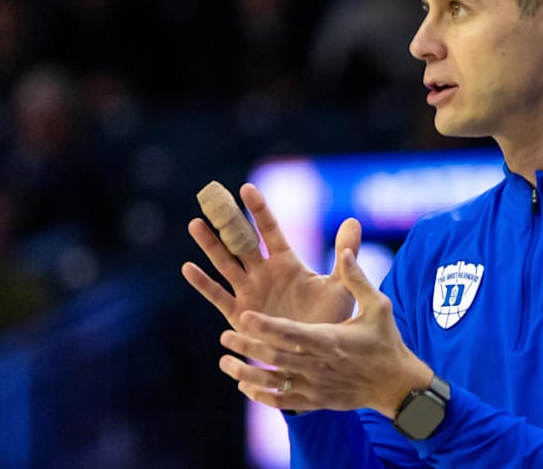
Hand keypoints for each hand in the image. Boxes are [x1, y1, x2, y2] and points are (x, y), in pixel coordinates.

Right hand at [182, 183, 361, 328]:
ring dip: (210, 245)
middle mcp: (264, 273)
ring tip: (195, 224)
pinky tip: (188, 268)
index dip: (259, 210)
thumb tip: (355, 220)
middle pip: (242, 241)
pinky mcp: (239, 314)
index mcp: (287, 262)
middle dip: (227, 221)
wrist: (316, 354)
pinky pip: (218, 296)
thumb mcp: (340, 285)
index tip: (247, 188)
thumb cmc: (330, 319)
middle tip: (211, 198)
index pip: (271, 230)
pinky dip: (203, 283)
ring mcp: (249, 292)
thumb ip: (345, 254)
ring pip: (225, 263)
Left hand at [217, 247, 432, 416]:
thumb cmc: (386, 341)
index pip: (291, 332)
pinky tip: (245, 385)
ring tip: (226, 362)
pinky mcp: (316, 401)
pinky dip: (261, 395)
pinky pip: (282, 401)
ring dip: (246, 373)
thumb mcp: (378, 306)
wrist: (397, 385)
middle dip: (247, 346)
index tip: (244, 315)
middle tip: (225, 336)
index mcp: (331, 339)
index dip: (266, 325)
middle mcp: (319, 365)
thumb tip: (345, 251)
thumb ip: (357, 279)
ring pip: (273, 382)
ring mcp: (316, 386)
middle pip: (275, 357)